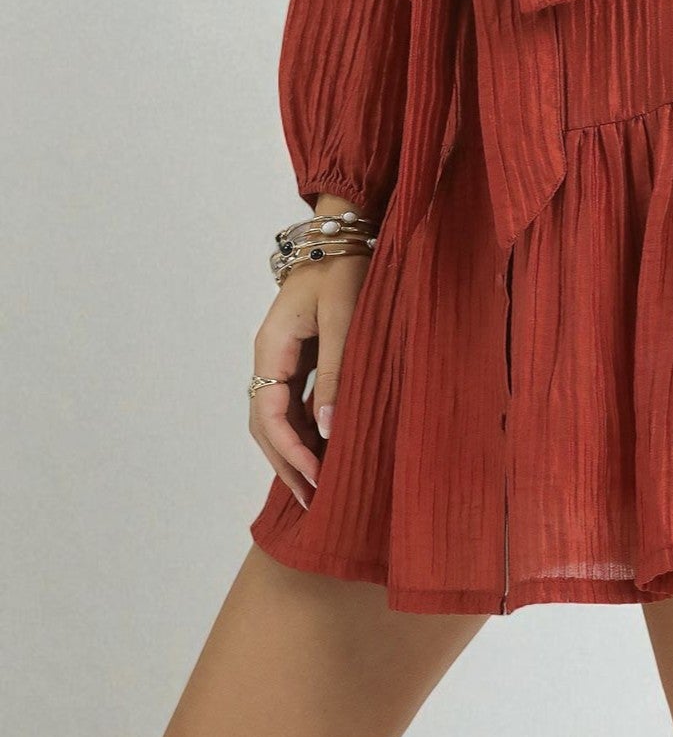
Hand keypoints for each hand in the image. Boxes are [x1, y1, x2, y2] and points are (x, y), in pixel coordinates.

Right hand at [249, 246, 370, 508]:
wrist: (343, 236)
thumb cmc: (345, 270)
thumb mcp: (344, 319)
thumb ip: (336, 371)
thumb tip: (327, 428)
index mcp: (271, 348)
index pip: (268, 414)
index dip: (288, 452)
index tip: (314, 479)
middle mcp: (268, 357)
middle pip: (263, 423)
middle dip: (284, 463)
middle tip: (312, 501)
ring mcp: (280, 357)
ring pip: (274, 416)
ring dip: (291, 451)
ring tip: (314, 488)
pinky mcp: (297, 356)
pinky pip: (290, 402)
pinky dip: (301, 430)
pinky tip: (319, 451)